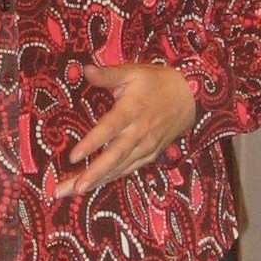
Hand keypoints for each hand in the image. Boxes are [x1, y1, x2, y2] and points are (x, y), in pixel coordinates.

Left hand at [54, 62, 195, 198]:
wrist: (189, 98)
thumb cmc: (156, 82)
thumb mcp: (133, 72)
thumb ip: (108, 74)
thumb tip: (84, 69)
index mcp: (132, 110)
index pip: (109, 129)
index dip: (92, 143)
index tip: (73, 156)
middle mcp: (138, 133)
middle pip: (114, 157)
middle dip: (93, 173)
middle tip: (72, 188)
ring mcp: (146, 147)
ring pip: (119, 168)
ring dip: (96, 181)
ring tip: (71, 192)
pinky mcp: (150, 155)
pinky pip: (128, 169)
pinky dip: (111, 179)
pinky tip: (93, 186)